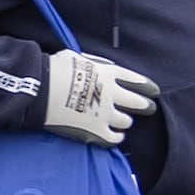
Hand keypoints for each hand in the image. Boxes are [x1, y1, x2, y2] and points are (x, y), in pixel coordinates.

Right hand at [43, 51, 162, 143]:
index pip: (136, 81)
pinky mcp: (96, 131)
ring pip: (127, 121)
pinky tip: (115, 136)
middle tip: (148, 108)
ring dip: (124, 120)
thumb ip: (92, 64)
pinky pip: (114, 138)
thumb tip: (96, 67)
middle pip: (139, 103)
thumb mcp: (76, 57)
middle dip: (145, 105)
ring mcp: (105, 113)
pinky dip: (116, 137)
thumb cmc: (53, 69)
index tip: (153, 91)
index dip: (147, 87)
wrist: (40, 90)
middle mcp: (112, 94)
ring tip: (121, 120)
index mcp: (109, 73)